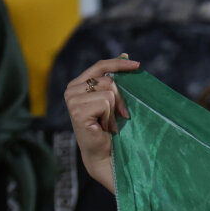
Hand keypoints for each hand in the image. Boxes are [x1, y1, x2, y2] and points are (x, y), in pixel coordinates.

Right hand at [63, 56, 139, 194]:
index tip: (137, 65)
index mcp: (78, 84)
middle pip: (109, 81)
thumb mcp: (113, 101)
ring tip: (108, 123)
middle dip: (120, 100)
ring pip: (109, 92)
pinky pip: (106, 103)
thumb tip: (127, 56)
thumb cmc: (109, 129)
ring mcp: (72, 100)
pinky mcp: (78, 111)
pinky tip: (104, 127)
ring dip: (115, 111)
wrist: (104, 154)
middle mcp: (71, 90)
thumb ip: (115, 81)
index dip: (118, 64)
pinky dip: (111, 117)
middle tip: (118, 116)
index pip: (99, 66)